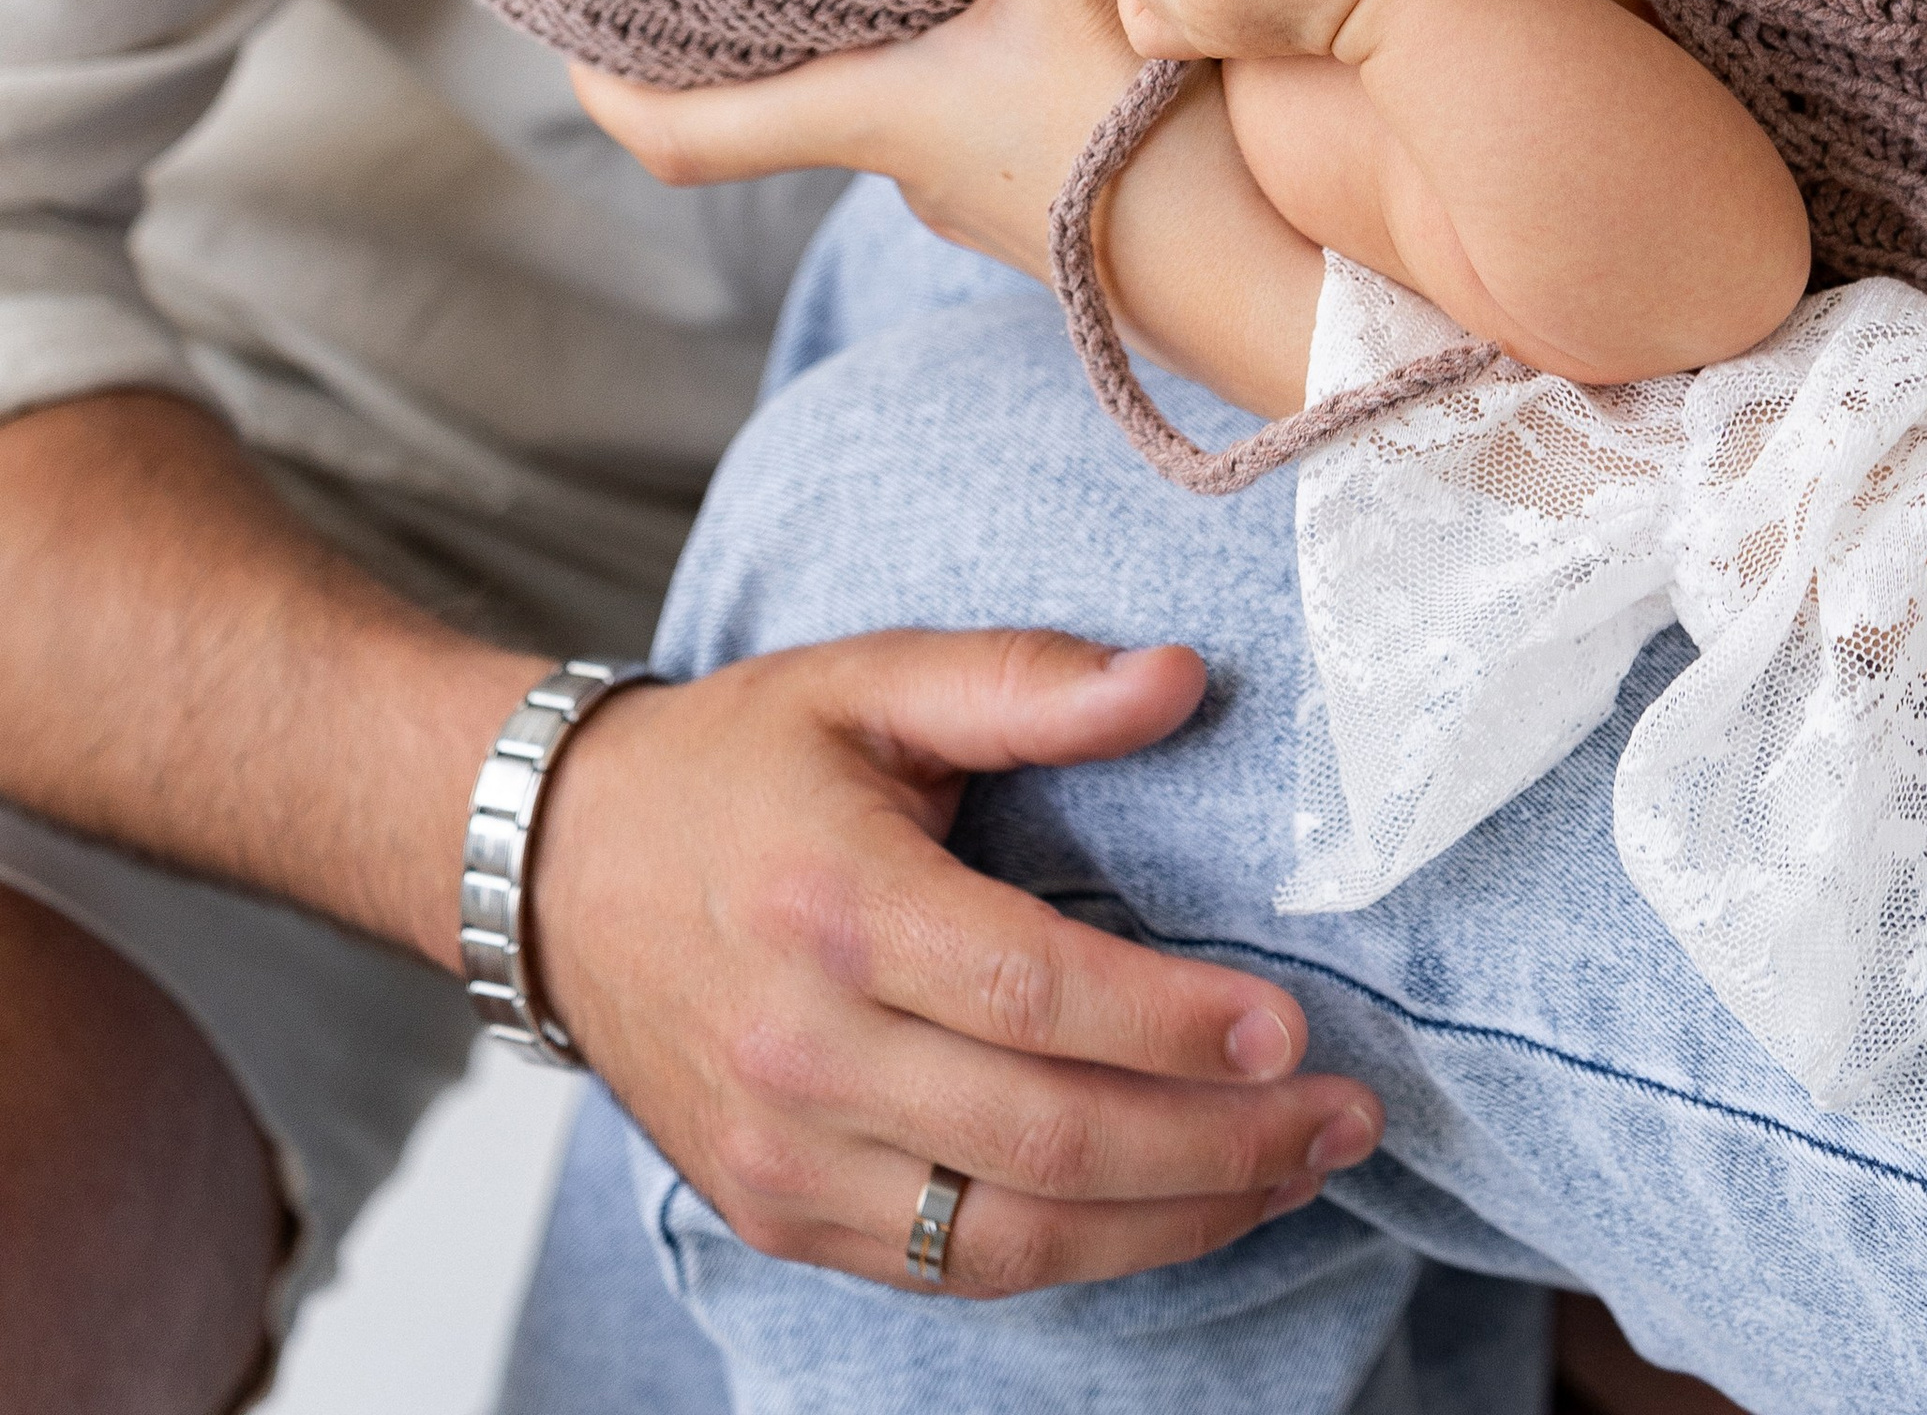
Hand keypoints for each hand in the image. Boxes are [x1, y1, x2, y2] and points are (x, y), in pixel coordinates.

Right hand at [534, 629, 1382, 1294]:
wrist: (557, 868)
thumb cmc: (736, 764)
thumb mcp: (872, 679)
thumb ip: (1026, 681)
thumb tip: (1179, 679)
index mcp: (834, 903)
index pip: (1034, 995)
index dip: (1174, 1025)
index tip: (1294, 1027)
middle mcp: (804, 1048)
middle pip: (1044, 1139)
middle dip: (1220, 1142)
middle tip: (1345, 1118)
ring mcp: (786, 1153)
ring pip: (1010, 1238)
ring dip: (1176, 1221)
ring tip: (1294, 1173)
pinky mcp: (779, 1214)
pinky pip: (952, 1270)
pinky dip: (1079, 1256)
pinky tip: (1174, 1208)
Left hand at [570, 0, 1137, 271]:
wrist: (1277, 283)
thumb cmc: (1154, 144)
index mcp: (869, 119)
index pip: (679, 135)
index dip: (605, 89)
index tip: (556, 29)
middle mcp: (903, 162)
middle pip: (774, 100)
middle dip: (737, 24)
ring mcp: (975, 180)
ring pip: (879, 90)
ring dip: (860, 23)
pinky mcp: (1045, 180)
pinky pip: (961, 100)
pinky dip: (946, 40)